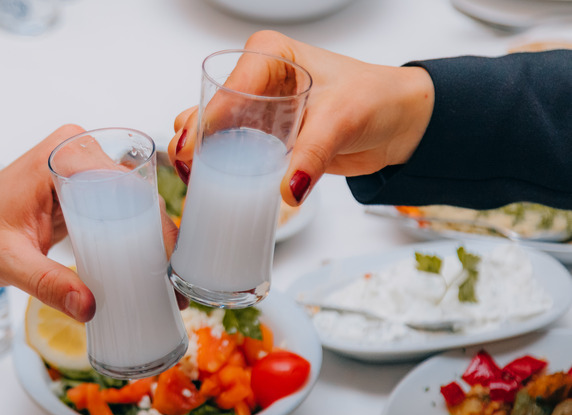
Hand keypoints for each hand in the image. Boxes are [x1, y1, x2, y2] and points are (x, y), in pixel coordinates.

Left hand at [0, 125, 184, 321]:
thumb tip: (89, 306)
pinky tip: (143, 264)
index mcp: (63, 153)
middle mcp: (77, 150)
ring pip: (131, 200)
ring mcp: (82, 167)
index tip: (163, 258)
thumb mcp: (9, 261)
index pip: (123, 183)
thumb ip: (47, 282)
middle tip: (169, 276)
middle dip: (154, 233)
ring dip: (147, 236)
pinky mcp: (83, 187)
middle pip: (134, 191)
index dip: (149, 220)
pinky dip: (130, 235)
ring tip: (163, 275)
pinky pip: (117, 207)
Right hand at [169, 30, 434, 205]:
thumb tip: (289, 187)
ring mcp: (259, 111)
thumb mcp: (342, 120)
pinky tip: (211, 184)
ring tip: (194, 179)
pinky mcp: (266, 138)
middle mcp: (259, 80)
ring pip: (216, 133)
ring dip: (204, 157)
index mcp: (271, 55)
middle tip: (187, 167)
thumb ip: (313, 154)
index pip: (229, 88)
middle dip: (194, 139)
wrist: (398, 123)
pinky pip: (235, 153)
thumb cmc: (377, 99)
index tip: (193, 147)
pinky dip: (222, 169)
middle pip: (212, 110)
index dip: (207, 118)